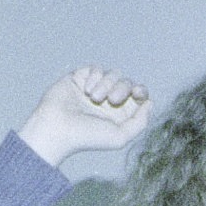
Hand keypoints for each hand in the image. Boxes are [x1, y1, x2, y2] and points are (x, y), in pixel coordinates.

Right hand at [19, 66, 150, 166]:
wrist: (56, 128)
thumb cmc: (86, 137)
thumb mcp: (120, 137)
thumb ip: (140, 122)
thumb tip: (149, 103)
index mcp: (119, 115)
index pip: (137, 96)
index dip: (141, 91)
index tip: (137, 93)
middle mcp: (108, 101)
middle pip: (127, 82)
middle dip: (122, 88)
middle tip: (111, 100)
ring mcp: (94, 89)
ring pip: (113, 73)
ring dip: (106, 84)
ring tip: (93, 98)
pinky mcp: (80, 78)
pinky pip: (96, 68)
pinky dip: (94, 77)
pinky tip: (86, 90)